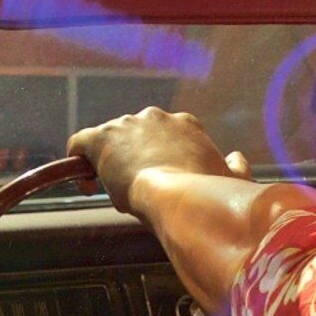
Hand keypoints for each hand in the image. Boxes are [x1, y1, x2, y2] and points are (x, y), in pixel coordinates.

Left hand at [69, 108, 244, 214]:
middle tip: (137, 189)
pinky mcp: (100, 138)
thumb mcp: (232, 181)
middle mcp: (156, 118)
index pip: (167, 136)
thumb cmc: (211, 195)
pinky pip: (80, 144)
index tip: (160, 180)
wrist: (182, 198)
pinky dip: (78, 161)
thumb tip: (236, 158)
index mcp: (187, 126)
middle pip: (136, 136)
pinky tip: (84, 183)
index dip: (160, 158)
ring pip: (110, 141)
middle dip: (135, 159)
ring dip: (109, 163)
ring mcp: (127, 125)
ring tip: (114, 192)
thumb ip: (234, 168)